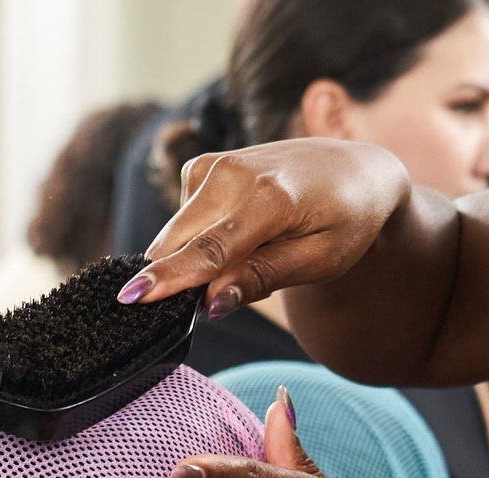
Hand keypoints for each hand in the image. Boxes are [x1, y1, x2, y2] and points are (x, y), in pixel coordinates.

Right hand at [128, 139, 412, 319]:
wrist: (356, 169)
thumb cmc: (347, 220)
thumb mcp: (322, 260)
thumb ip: (264, 278)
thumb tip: (211, 303)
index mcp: (272, 198)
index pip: (211, 249)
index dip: (172, 278)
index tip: (131, 298)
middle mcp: (236, 172)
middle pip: (180, 242)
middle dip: (183, 277)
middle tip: (229, 289)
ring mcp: (216, 164)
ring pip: (175, 234)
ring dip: (194, 258)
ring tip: (250, 253)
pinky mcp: (204, 166)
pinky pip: (182, 220)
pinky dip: (198, 238)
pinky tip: (235, 234)